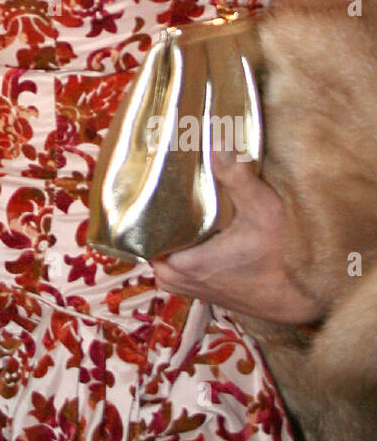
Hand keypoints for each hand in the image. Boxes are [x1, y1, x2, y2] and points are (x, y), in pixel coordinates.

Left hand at [150, 149, 321, 323]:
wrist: (302, 299)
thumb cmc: (284, 257)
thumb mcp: (263, 211)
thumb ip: (237, 177)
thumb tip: (216, 141)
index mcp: (182, 263)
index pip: (139, 231)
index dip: (140, 204)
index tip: (147, 177)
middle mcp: (177, 279)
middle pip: (147, 237)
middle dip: (153, 211)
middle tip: (163, 179)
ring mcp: (186, 286)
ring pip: (160, 249)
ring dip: (166, 227)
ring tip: (175, 196)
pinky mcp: (198, 287)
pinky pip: (173, 260)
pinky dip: (178, 241)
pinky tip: (192, 220)